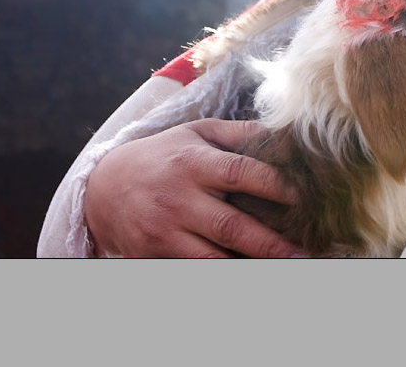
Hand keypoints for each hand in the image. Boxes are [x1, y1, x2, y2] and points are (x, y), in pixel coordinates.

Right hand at [84, 118, 300, 257]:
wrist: (103, 188)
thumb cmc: (163, 155)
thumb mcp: (196, 133)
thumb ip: (238, 133)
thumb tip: (281, 133)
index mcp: (193, 162)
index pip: (240, 173)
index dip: (274, 185)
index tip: (302, 197)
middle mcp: (179, 198)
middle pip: (231, 226)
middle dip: (270, 243)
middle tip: (302, 253)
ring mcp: (165, 232)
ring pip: (213, 258)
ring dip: (249, 266)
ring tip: (282, 269)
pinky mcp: (156, 255)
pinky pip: (195, 269)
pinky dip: (222, 272)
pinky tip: (247, 271)